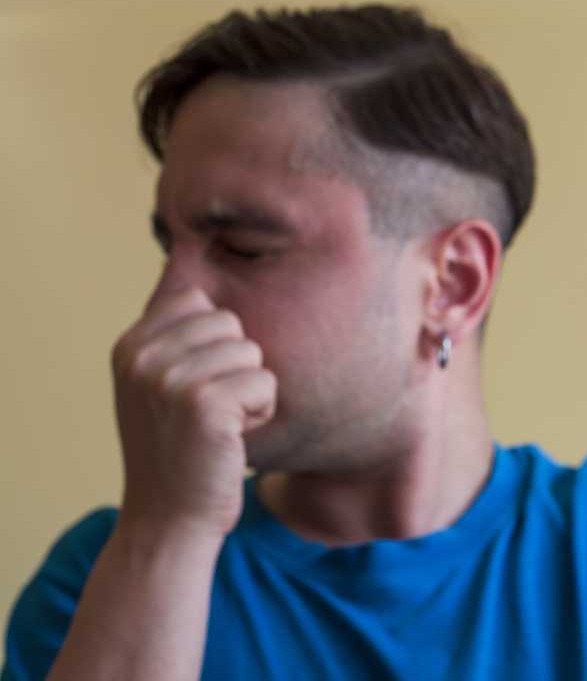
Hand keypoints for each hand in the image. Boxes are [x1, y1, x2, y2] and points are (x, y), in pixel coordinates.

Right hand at [110, 287, 275, 539]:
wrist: (169, 520)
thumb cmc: (180, 450)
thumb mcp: (158, 385)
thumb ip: (175, 335)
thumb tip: (197, 258)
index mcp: (130, 345)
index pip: (197, 299)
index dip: (216, 340)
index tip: (196, 384)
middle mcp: (143, 357)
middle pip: (231, 323)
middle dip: (237, 365)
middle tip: (212, 409)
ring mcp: (170, 379)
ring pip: (253, 353)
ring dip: (251, 390)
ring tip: (221, 424)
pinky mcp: (204, 404)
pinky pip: (265, 382)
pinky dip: (261, 411)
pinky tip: (233, 437)